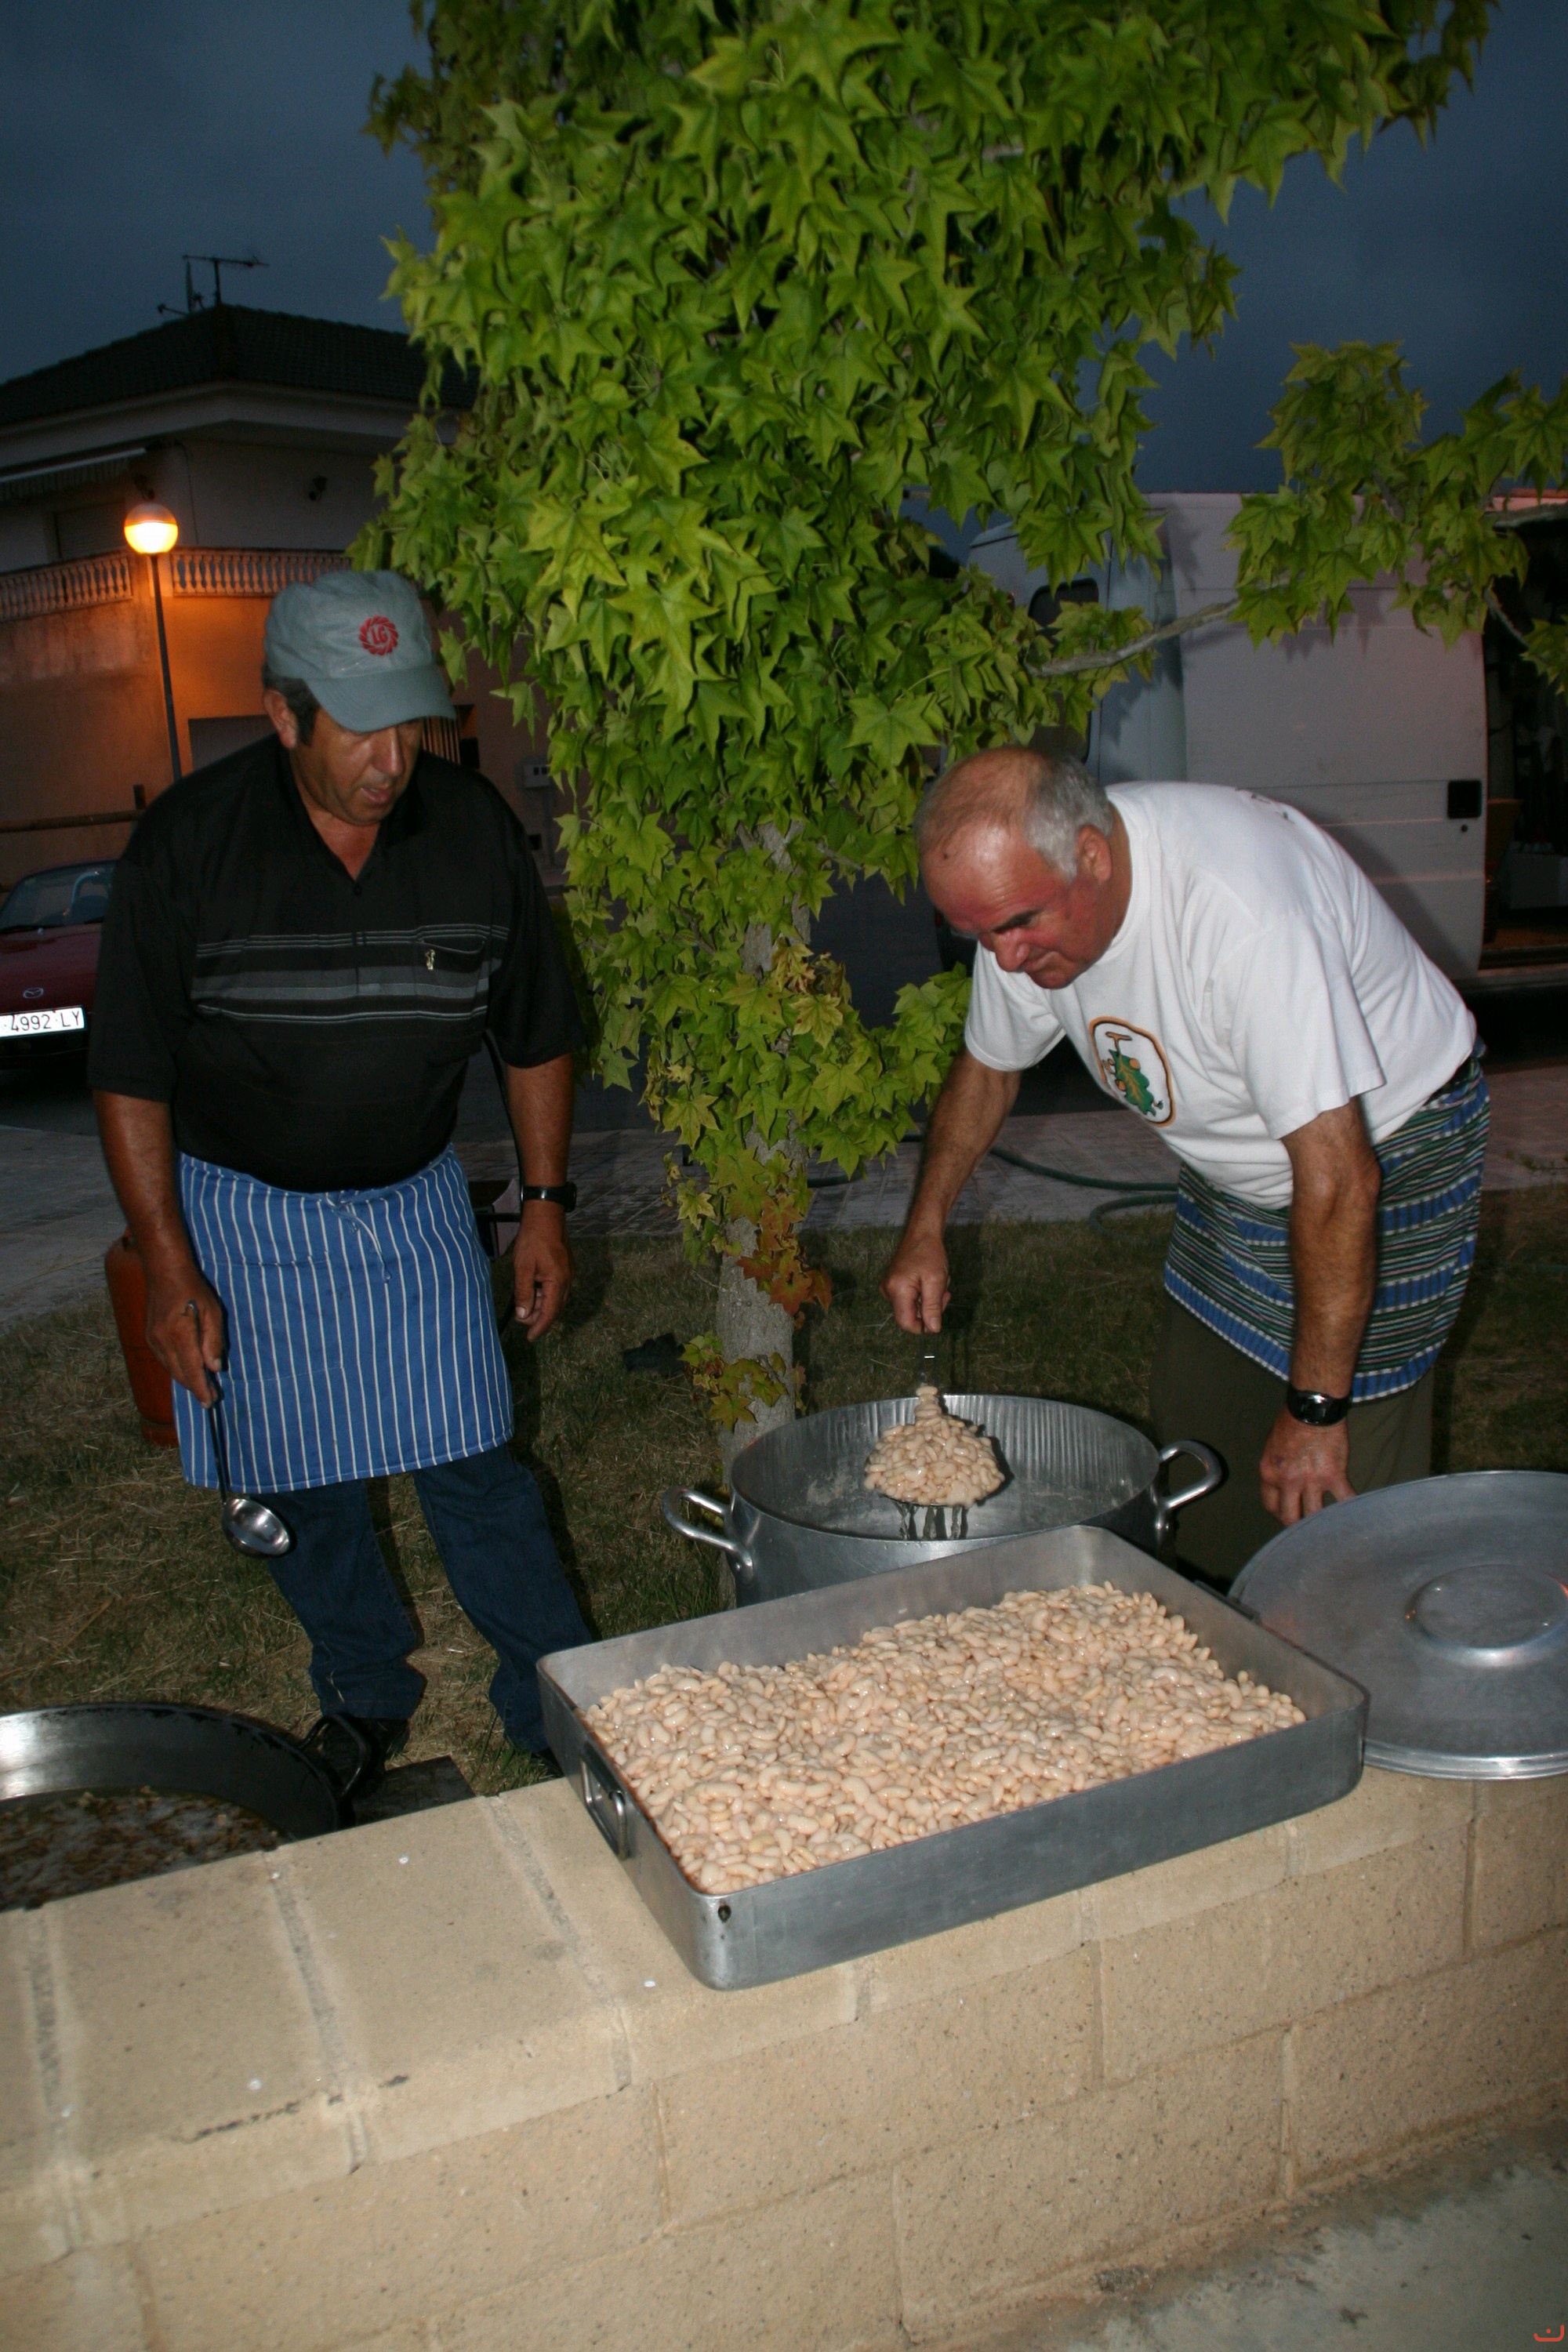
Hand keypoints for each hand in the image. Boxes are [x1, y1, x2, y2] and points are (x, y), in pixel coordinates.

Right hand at [144, 1260, 225, 1403]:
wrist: (164, 1272)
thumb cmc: (193, 1289)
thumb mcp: (212, 1311)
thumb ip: (213, 1340)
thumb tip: (215, 1367)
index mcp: (179, 1334)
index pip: (192, 1370)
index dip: (201, 1389)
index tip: (210, 1402)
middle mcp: (162, 1341)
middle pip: (180, 1374)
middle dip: (196, 1388)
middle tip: (211, 1397)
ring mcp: (152, 1340)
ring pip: (171, 1369)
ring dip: (186, 1380)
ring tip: (203, 1387)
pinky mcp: (149, 1337)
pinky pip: (164, 1361)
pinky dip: (177, 1369)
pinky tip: (188, 1370)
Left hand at [512, 1202, 572, 1341]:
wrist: (545, 1215)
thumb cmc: (533, 1239)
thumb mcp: (523, 1268)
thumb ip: (523, 1293)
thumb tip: (523, 1315)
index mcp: (558, 1282)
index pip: (550, 1313)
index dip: (540, 1327)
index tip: (529, 1338)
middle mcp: (567, 1280)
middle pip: (554, 1308)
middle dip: (538, 1317)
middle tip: (520, 1318)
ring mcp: (567, 1274)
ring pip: (554, 1298)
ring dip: (539, 1304)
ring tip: (523, 1303)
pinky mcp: (564, 1268)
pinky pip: (555, 1288)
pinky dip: (543, 1294)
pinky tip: (531, 1290)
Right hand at [881, 1227, 950, 1334]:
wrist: (922, 1233)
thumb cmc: (930, 1254)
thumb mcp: (936, 1281)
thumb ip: (933, 1307)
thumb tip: (933, 1330)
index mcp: (897, 1291)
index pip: (906, 1323)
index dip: (924, 1326)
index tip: (939, 1313)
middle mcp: (888, 1291)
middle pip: (910, 1316)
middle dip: (929, 1309)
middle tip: (944, 1293)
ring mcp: (889, 1287)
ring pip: (912, 1308)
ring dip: (928, 1300)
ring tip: (938, 1283)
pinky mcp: (893, 1284)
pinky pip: (910, 1299)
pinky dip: (923, 1294)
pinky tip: (929, 1281)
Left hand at [1258, 1409, 1354, 1524]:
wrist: (1313, 1408)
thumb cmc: (1292, 1421)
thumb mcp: (1272, 1446)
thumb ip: (1276, 1469)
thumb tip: (1282, 1484)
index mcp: (1269, 1473)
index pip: (1271, 1506)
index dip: (1280, 1514)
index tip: (1289, 1515)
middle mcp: (1287, 1481)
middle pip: (1290, 1518)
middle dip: (1299, 1525)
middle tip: (1308, 1527)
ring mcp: (1311, 1480)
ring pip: (1315, 1515)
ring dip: (1322, 1522)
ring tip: (1329, 1525)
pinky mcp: (1333, 1475)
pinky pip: (1344, 1500)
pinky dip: (1349, 1508)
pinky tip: (1353, 1513)